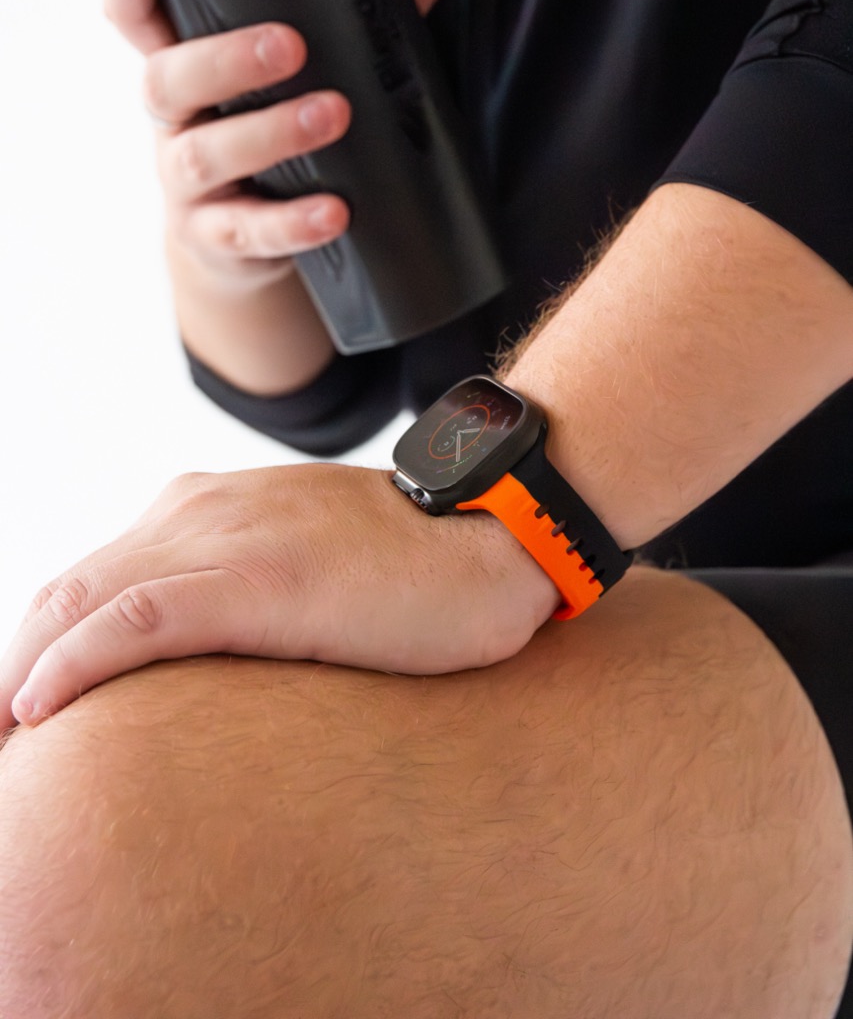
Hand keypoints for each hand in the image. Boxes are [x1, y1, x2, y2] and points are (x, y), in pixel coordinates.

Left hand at [0, 465, 560, 728]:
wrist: (491, 537)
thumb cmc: (406, 566)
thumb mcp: (300, 563)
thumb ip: (239, 586)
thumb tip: (199, 654)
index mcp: (203, 508)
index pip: (91, 579)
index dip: (40, 646)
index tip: (22, 711)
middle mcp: (199, 511)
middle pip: (67, 590)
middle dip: (18, 663)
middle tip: (0, 735)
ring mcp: (230, 539)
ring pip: (83, 600)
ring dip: (25, 669)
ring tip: (4, 736)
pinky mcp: (262, 579)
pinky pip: (138, 617)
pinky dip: (75, 661)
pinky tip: (39, 707)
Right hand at [104, 0, 443, 293]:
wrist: (245, 251)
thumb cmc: (269, 142)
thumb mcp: (294, 86)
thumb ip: (348, 27)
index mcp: (185, 68)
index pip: (136, 15)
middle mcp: (175, 122)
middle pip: (167, 80)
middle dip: (225, 59)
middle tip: (289, 46)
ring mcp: (187, 184)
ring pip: (207, 153)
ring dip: (270, 133)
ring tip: (332, 114)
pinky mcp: (215, 238)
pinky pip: (247, 231)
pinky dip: (292, 222)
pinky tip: (333, 212)